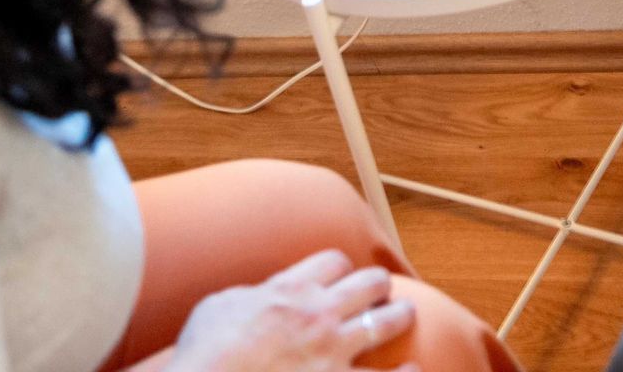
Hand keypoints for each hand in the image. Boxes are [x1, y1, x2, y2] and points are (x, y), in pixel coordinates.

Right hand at [164, 249, 416, 371]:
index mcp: (290, 290)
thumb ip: (248, 296)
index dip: (340, 265)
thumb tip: (256, 295)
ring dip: (399, 315)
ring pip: (383, 322)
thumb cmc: (205, 350)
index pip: (331, 262)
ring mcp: (333, 350)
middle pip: (367, 283)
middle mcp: (319, 313)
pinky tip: (416, 370)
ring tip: (407, 312)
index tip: (342, 272)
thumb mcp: (220, 306)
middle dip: (378, 283)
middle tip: (383, 287)